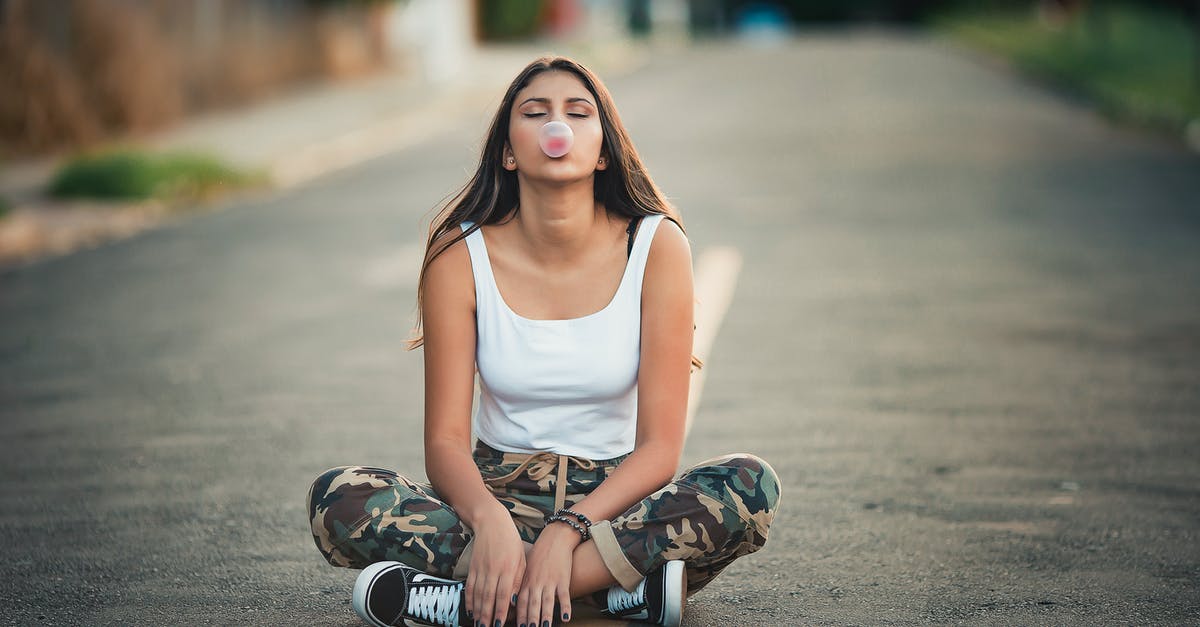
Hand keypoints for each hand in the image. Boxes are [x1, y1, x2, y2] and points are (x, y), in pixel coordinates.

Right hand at [465, 506, 525, 626]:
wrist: (491, 522)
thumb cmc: (511, 541)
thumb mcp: (521, 558)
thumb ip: (518, 580)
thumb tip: (514, 601)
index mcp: (508, 568)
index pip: (503, 594)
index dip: (500, 611)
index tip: (498, 624)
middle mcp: (493, 570)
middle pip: (488, 597)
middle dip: (487, 616)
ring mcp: (481, 568)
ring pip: (478, 594)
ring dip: (477, 611)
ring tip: (478, 624)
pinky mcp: (472, 566)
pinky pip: (469, 586)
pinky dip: (469, 599)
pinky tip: (470, 610)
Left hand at [517, 522, 581, 626]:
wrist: (555, 538)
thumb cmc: (540, 554)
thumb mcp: (526, 568)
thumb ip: (521, 585)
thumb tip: (513, 601)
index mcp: (526, 581)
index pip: (520, 602)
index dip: (519, 616)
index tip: (517, 626)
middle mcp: (537, 582)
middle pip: (532, 605)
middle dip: (529, 619)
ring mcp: (550, 581)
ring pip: (547, 602)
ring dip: (545, 616)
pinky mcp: (563, 579)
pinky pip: (564, 595)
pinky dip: (565, 606)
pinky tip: (565, 617)